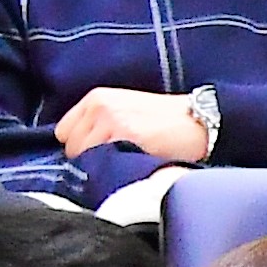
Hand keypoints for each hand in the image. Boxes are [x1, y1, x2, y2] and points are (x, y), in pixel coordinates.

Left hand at [54, 86, 214, 165]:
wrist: (202, 121)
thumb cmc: (169, 120)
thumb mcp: (127, 109)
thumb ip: (101, 122)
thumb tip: (82, 149)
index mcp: (97, 98)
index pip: (64, 132)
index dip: (80, 145)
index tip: (99, 152)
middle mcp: (99, 107)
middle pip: (71, 147)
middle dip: (89, 157)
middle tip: (116, 160)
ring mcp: (110, 121)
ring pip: (84, 158)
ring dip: (101, 165)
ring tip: (125, 163)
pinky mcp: (124, 136)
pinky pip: (102, 162)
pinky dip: (112, 168)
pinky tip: (131, 166)